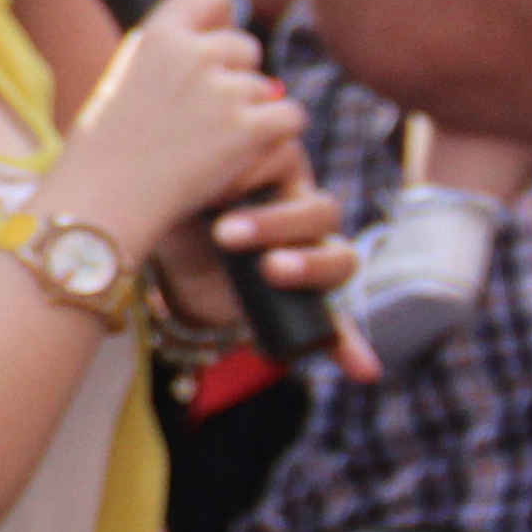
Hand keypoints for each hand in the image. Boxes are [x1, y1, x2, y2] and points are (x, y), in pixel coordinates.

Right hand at [52, 0, 307, 246]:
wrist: (101, 204)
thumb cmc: (103, 151)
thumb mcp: (123, 79)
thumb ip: (167, 54)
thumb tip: (225, 34)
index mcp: (155, 37)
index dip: (218, 12)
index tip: (213, 30)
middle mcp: (192, 54)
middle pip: (243, 45)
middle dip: (233, 76)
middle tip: (202, 116)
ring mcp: (223, 91)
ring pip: (265, 86)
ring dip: (249, 112)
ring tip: (208, 146)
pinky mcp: (250, 129)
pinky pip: (290, 117)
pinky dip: (273, 137)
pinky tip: (241, 155)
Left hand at [155, 154, 372, 371]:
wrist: (170, 259)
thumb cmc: (177, 207)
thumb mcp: (178, 186)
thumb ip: (189, 174)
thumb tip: (179, 168)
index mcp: (277, 172)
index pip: (291, 163)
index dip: (259, 174)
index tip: (216, 192)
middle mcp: (304, 213)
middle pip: (320, 212)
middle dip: (276, 223)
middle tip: (227, 234)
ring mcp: (311, 257)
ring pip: (337, 259)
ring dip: (310, 267)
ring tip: (272, 270)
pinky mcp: (305, 303)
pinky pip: (337, 325)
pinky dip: (348, 345)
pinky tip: (361, 368)